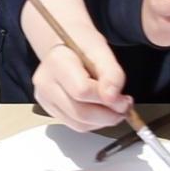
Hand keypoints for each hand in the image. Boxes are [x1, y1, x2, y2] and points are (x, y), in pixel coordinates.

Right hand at [22, 0, 131, 132]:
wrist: (65, 44)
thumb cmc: (84, 46)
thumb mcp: (103, 52)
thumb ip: (112, 75)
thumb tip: (114, 100)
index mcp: (56, 62)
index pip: (82, 91)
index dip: (108, 99)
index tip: (125, 98)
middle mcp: (44, 82)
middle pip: (80, 112)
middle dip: (108, 115)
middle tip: (124, 107)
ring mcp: (44, 97)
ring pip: (79, 124)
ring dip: (103, 121)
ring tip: (113, 107)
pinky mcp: (49, 108)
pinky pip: (76, 126)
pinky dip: (94, 123)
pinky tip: (100, 109)